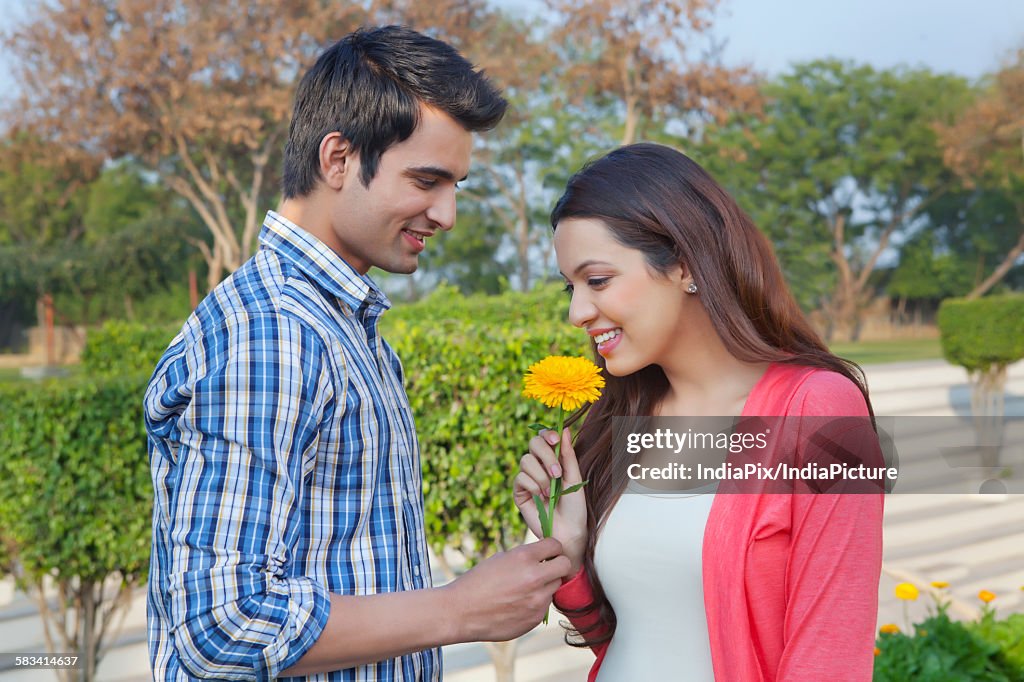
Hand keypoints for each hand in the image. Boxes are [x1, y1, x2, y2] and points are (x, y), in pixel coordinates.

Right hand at [445, 537, 570, 641]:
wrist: (460, 612)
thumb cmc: (476, 582)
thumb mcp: (500, 559)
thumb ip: (525, 557)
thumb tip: (544, 556)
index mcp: (524, 557)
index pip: (555, 545)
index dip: (552, 547)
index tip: (547, 552)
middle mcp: (535, 578)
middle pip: (564, 565)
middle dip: (556, 564)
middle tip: (546, 568)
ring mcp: (537, 600)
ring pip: (554, 587)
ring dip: (544, 586)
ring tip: (523, 589)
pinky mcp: (535, 619)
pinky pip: (544, 606)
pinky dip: (535, 603)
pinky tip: (517, 604)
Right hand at [513, 428, 587, 574]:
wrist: (569, 531)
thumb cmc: (576, 507)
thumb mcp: (575, 477)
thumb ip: (568, 454)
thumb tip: (565, 429)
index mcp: (553, 460)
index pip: (544, 437)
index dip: (546, 434)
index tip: (555, 439)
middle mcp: (539, 466)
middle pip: (533, 444)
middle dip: (546, 455)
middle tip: (557, 473)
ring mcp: (528, 478)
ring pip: (526, 461)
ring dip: (541, 476)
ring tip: (550, 492)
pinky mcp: (519, 492)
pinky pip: (520, 478)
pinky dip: (533, 486)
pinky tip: (540, 498)